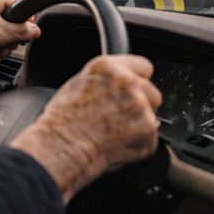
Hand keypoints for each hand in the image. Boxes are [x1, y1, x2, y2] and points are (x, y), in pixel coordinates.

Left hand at [0, 0, 40, 78]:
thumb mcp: (0, 34)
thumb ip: (21, 30)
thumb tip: (35, 30)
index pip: (16, 3)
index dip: (25, 17)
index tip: (30, 28)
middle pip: (15, 20)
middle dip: (15, 34)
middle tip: (11, 40)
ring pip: (10, 31)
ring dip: (9, 43)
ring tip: (2, 48)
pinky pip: (2, 39)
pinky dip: (3, 47)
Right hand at [10, 55, 161, 203]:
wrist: (61, 147)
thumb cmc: (62, 122)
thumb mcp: (78, 86)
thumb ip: (106, 81)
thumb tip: (119, 86)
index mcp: (108, 67)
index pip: (143, 66)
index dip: (138, 80)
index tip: (134, 90)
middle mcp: (127, 82)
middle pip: (152, 92)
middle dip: (141, 105)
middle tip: (119, 118)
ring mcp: (140, 106)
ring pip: (151, 116)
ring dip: (138, 126)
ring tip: (114, 133)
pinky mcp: (147, 130)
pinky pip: (149, 139)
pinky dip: (138, 145)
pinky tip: (116, 145)